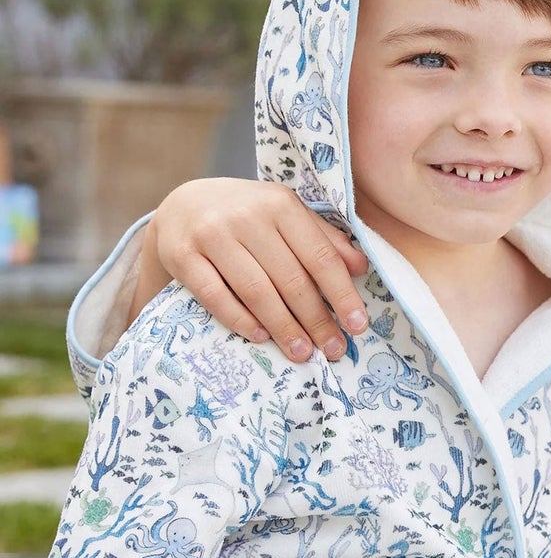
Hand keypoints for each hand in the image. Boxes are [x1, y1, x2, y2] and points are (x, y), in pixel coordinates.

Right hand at [138, 178, 370, 361]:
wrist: (183, 205)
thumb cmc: (247, 214)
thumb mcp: (286, 215)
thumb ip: (323, 239)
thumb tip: (361, 268)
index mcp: (280, 204)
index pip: (319, 256)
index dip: (341, 295)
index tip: (358, 326)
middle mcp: (247, 216)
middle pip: (290, 279)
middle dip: (316, 320)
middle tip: (333, 350)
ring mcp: (212, 235)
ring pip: (256, 291)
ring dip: (284, 327)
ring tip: (303, 353)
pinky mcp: (182, 255)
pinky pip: (215, 296)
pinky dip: (240, 320)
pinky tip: (261, 337)